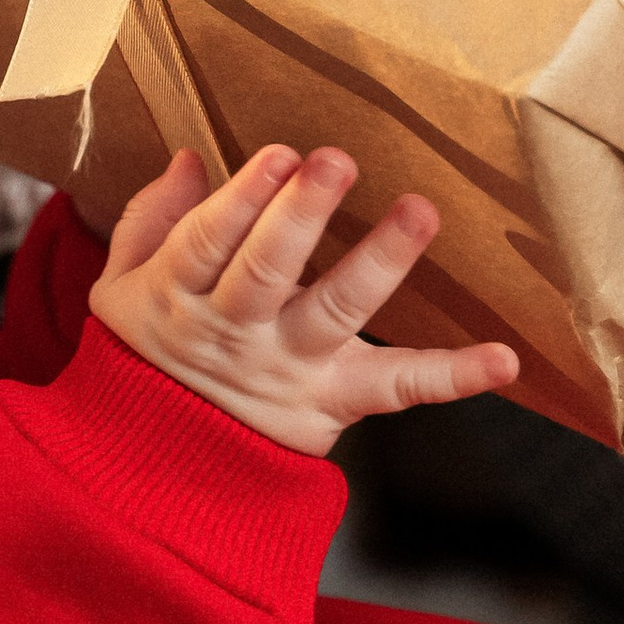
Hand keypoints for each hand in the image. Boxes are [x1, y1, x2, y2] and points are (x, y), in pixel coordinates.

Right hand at [90, 143, 518, 455]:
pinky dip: (454, 376)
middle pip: (267, 271)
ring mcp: (291, 369)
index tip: (279, 155)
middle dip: (301, 215)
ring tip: (418, 210)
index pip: (208, 243)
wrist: (154, 469)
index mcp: (178, 294)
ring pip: (334, 312)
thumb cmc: (146, 356)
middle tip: (335, 161)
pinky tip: (503, 359)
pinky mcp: (337, 403)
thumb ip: (153, 219)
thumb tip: (193, 159)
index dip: (242, 201)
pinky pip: (399, 389)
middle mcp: (237, 331)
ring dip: (380, 261)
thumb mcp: (120, 286)